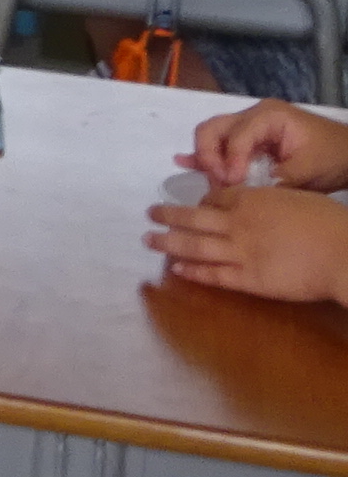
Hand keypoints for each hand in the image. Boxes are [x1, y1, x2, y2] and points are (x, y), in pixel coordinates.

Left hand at [148, 182, 347, 305]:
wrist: (342, 254)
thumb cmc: (328, 222)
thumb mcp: (296, 197)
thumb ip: (271, 198)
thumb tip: (260, 201)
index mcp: (251, 200)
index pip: (214, 198)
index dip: (200, 202)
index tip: (191, 205)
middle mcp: (238, 223)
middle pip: (193, 218)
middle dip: (168, 215)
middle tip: (149, 214)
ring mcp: (240, 252)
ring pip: (195, 246)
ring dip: (168, 242)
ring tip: (149, 240)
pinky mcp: (248, 279)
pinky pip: (214, 275)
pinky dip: (193, 271)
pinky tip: (177, 269)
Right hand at [184, 99, 347, 192]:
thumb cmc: (333, 157)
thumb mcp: (308, 170)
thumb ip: (274, 179)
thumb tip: (244, 193)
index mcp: (269, 116)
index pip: (237, 136)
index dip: (230, 161)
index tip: (232, 184)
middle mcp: (254, 116)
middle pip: (214, 128)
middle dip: (209, 156)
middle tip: (218, 182)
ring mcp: (250, 126)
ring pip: (213, 135)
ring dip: (208, 159)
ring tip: (212, 184)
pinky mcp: (251, 140)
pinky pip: (224, 144)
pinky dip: (208, 156)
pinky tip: (186, 163)